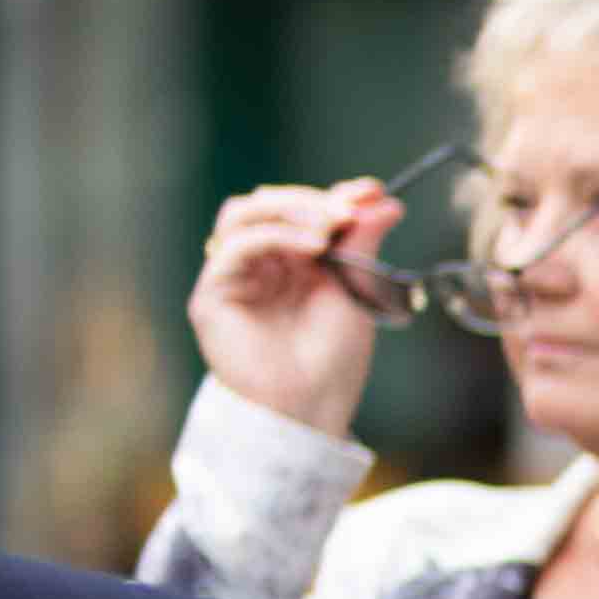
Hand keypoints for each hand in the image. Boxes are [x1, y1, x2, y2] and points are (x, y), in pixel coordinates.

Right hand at [189, 179, 401, 438]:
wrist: (312, 407)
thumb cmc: (333, 358)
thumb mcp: (357, 290)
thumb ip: (362, 244)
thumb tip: (386, 201)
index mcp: (290, 261)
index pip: (299, 210)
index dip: (333, 196)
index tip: (372, 191)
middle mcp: (257, 264)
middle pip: (265, 204)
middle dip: (310, 199)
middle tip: (348, 210)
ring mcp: (231, 277)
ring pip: (242, 215)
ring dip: (288, 210)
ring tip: (329, 227)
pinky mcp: (212, 295)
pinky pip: (233, 248)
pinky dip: (273, 236)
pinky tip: (312, 246)